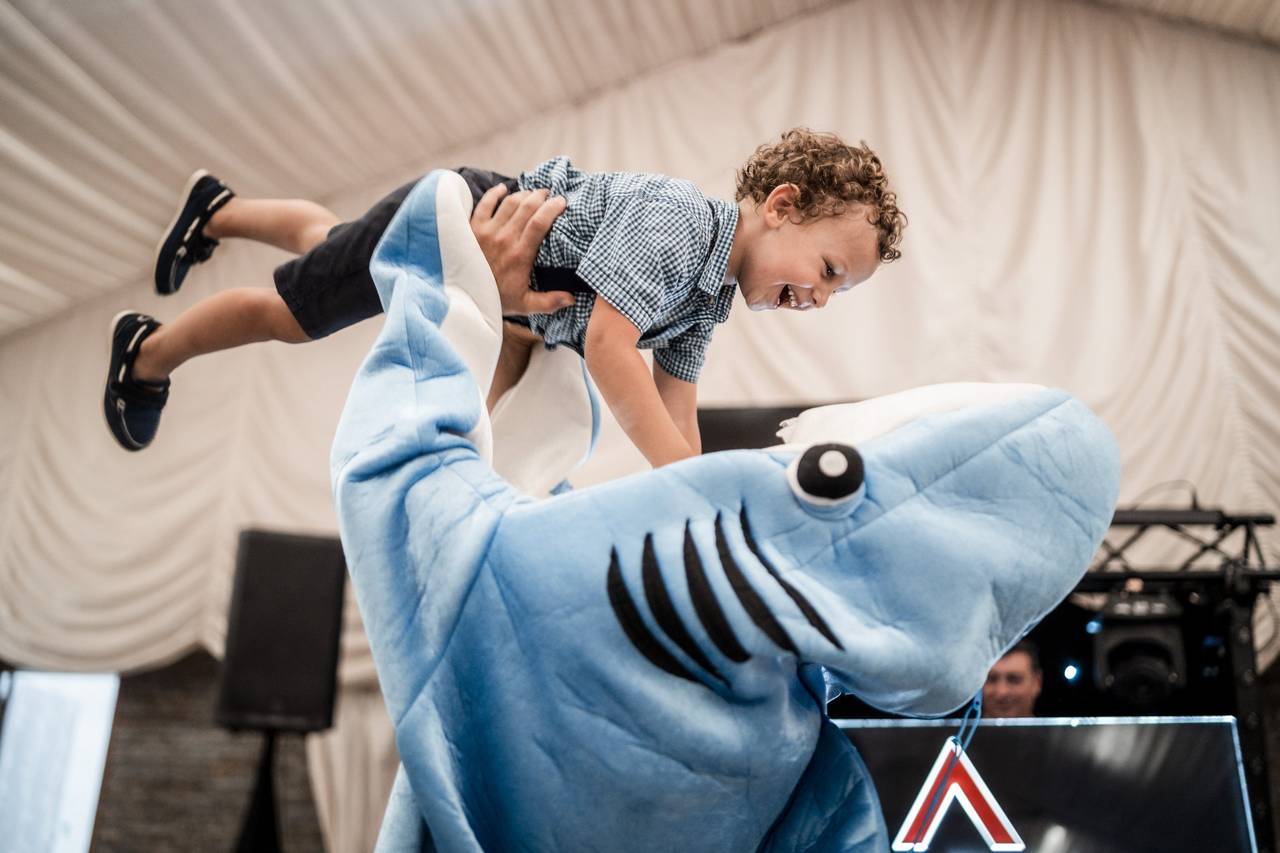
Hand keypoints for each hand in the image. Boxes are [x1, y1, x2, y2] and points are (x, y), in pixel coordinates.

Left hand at [470, 184, 572, 315]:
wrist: (463, 299)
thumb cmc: (496, 300)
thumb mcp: (525, 305)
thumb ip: (549, 301)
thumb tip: (572, 298)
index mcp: (520, 254)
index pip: (540, 222)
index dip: (552, 208)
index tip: (561, 202)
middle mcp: (504, 238)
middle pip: (527, 206)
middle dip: (541, 196)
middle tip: (549, 194)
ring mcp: (486, 231)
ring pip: (509, 202)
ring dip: (523, 194)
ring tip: (532, 193)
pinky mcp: (472, 228)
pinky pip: (484, 203)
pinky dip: (494, 193)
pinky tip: (503, 189)